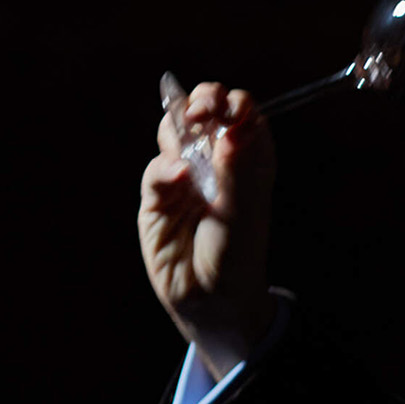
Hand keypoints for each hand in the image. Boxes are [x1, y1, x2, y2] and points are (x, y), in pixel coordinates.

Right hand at [139, 82, 277, 380]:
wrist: (211, 301)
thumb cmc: (238, 256)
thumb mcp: (243, 212)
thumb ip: (236, 169)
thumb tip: (233, 128)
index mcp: (248, 158)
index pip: (242, 112)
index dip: (233, 104)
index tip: (228, 112)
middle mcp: (216, 161)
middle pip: (205, 110)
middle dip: (202, 102)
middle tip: (201, 114)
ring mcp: (185, 175)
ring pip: (174, 131)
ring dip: (179, 129)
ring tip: (188, 147)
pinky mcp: (158, 196)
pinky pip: (156, 169)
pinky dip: (165, 169)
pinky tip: (178, 178)